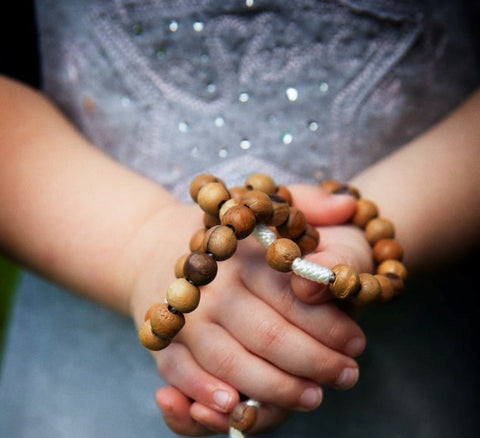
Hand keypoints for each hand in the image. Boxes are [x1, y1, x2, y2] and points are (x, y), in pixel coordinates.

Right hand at [126, 193, 365, 434]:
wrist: (154, 247)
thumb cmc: (224, 236)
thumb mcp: (266, 206)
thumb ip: (308, 204)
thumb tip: (347, 205)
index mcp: (243, 254)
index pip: (294, 296)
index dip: (332, 326)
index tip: (358, 343)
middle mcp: (213, 286)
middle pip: (269, 336)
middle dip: (315, 363)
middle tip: (347, 376)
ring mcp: (185, 317)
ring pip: (233, 363)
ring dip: (276, 389)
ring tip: (313, 398)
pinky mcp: (162, 342)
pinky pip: (183, 375)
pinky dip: (206, 396)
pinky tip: (237, 408)